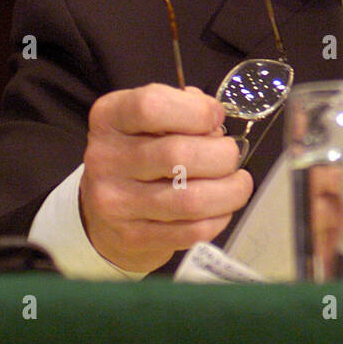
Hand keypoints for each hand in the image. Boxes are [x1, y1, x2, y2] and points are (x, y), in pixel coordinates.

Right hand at [80, 84, 253, 272]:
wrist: (105, 211)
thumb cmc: (140, 152)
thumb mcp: (150, 119)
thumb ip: (184, 108)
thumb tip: (215, 119)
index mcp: (109, 118)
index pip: (151, 106)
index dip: (197, 111)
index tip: (217, 117)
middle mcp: (105, 159)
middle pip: (178, 155)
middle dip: (222, 155)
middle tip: (230, 155)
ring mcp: (115, 202)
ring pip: (191, 199)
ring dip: (230, 191)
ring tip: (238, 183)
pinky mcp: (132, 237)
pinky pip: (192, 230)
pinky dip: (219, 217)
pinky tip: (221, 207)